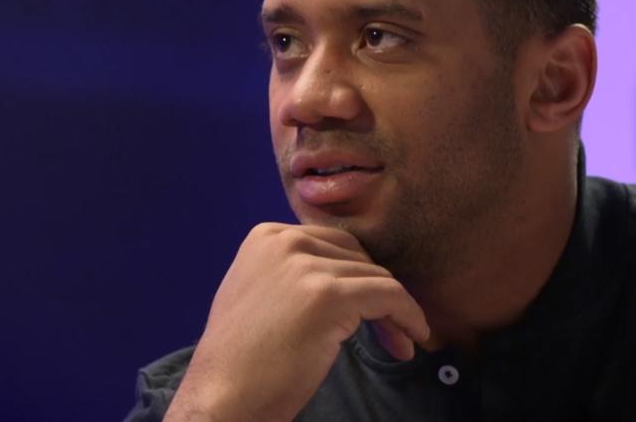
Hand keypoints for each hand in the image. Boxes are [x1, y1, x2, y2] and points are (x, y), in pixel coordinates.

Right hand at [164, 223, 429, 421]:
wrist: (222, 398)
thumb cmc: (242, 361)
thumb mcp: (260, 293)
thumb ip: (293, 272)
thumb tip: (348, 274)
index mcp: (266, 236)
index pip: (333, 245)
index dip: (358, 278)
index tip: (371, 311)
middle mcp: (284, 241)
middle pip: (358, 257)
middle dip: (379, 292)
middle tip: (390, 331)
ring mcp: (305, 266)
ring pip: (377, 278)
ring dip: (395, 312)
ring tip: (398, 344)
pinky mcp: (327, 295)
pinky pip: (389, 296)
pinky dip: (409, 315)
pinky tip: (413, 336)